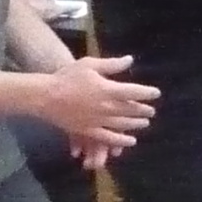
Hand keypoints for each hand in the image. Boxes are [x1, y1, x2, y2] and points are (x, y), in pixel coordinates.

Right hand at [30, 54, 156, 155]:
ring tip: (145, 123)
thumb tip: (130, 60)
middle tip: (152, 110)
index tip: (156, 93)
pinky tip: (130, 141)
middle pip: (130, 109)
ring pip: (122, 124)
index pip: (133, 92)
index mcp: (107, 89)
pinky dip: (121, 140)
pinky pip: (108, 138)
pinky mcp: (88, 130)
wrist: (45, 95)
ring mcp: (97, 120)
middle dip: (143, 110)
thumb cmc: (67, 77)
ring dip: (135, 124)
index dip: (147, 93)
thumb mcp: (89, 64)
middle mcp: (105, 106)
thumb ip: (111, 64)